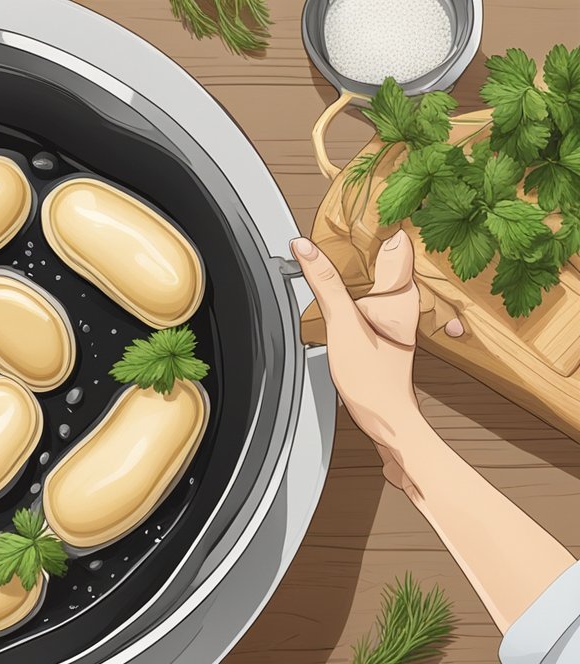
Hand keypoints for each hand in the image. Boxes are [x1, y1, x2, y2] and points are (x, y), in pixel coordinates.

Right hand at [292, 230, 428, 485]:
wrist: (388, 420)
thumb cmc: (374, 381)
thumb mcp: (342, 324)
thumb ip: (324, 281)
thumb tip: (304, 246)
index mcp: (401, 291)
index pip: (393, 237)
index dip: (375, 215)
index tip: (352, 198)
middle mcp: (404, 299)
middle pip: (384, 251)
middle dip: (359, 234)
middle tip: (329, 216)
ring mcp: (396, 314)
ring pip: (376, 272)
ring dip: (353, 260)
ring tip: (325, 245)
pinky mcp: (386, 328)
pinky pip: (370, 293)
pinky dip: (352, 284)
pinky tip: (333, 285)